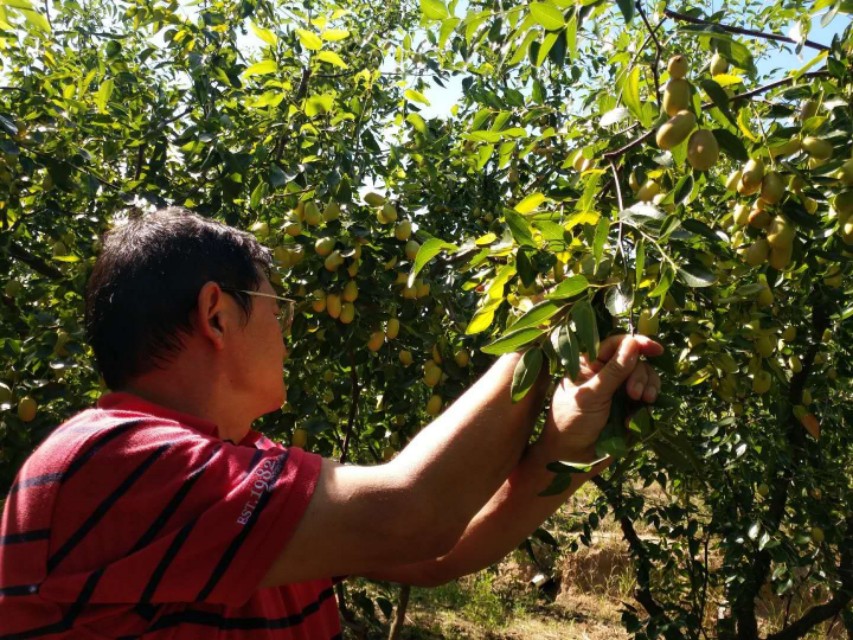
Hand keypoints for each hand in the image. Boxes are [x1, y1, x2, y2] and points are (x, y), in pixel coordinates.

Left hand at [542, 334, 662, 461]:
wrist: (572, 458)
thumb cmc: (572, 422)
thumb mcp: (591, 394)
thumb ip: (614, 370)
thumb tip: (633, 342)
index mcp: (590, 363)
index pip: (616, 343)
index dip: (637, 342)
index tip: (655, 349)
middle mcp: (607, 373)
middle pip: (636, 360)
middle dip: (641, 374)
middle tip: (635, 394)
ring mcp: (620, 391)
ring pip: (646, 378)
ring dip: (649, 387)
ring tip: (643, 402)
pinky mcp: (630, 408)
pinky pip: (648, 399)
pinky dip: (648, 406)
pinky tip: (635, 418)